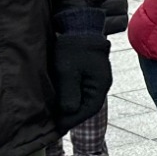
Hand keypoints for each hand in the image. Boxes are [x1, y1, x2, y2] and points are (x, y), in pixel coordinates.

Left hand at [50, 10, 111, 126]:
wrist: (79, 27)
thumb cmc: (73, 48)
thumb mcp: (67, 71)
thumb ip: (69, 93)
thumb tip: (69, 112)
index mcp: (99, 85)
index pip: (89, 109)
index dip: (73, 121)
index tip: (58, 128)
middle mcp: (101, 84)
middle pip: (87, 107)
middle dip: (72, 117)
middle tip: (56, 126)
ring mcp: (96, 79)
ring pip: (84, 99)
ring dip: (72, 109)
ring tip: (57, 116)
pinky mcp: (89, 74)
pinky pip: (82, 92)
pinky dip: (72, 99)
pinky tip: (62, 102)